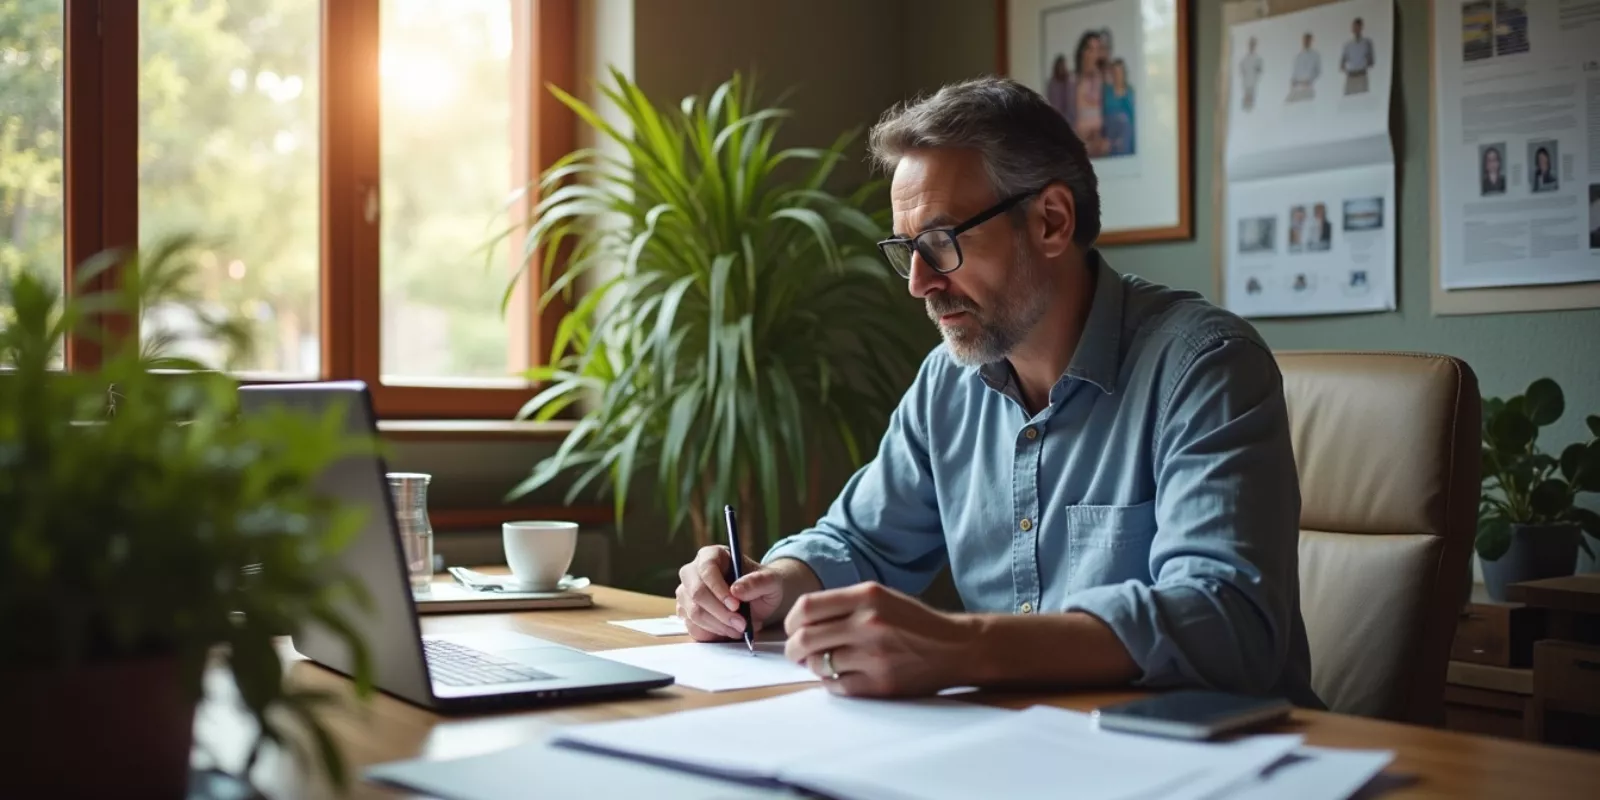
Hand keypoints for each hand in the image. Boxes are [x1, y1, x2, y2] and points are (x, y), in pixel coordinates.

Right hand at [674, 546, 784, 642]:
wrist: (759, 599)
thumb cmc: (763, 585)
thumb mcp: (771, 580)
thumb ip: (758, 582)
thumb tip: (736, 590)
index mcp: (711, 555)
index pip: (707, 570)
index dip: (719, 589)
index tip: (736, 605)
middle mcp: (692, 572)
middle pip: (696, 593)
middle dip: (720, 613)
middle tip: (742, 624)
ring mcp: (686, 593)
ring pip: (694, 613)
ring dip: (719, 625)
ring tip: (740, 627)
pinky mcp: (686, 613)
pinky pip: (693, 627)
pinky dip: (713, 633)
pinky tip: (730, 630)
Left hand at [783, 582, 977, 696]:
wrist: (957, 648)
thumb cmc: (915, 622)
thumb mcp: (882, 597)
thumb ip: (844, 604)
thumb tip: (800, 621)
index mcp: (867, 596)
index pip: (806, 608)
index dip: (791, 622)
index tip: (793, 630)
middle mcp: (868, 623)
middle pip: (804, 638)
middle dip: (793, 649)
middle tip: (797, 653)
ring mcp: (874, 655)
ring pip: (819, 664)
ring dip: (815, 666)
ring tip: (825, 663)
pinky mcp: (880, 683)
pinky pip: (836, 686)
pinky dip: (832, 683)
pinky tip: (843, 676)